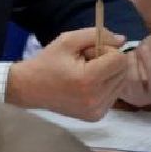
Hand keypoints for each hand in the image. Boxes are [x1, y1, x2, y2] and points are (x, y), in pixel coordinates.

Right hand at [6, 26, 127, 119]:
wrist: (27, 89)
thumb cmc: (46, 62)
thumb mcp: (67, 41)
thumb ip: (97, 34)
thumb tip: (122, 40)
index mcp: (88, 79)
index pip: (120, 59)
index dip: (106, 50)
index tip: (88, 53)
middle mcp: (95, 98)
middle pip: (123, 72)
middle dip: (108, 63)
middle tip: (86, 63)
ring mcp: (96, 110)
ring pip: (121, 84)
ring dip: (108, 75)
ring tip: (85, 75)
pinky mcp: (95, 116)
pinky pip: (113, 95)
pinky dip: (105, 87)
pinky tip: (87, 86)